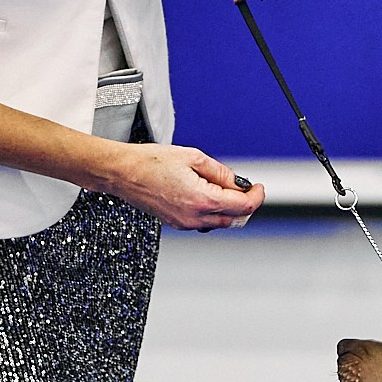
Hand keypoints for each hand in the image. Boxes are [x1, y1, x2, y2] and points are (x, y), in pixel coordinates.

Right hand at [95, 143, 263, 231]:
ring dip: (230, 209)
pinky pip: (204, 223)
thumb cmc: (150, 162)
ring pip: (220, 223)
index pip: (243, 206)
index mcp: (202, 199)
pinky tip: (207, 195)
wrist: (123, 173)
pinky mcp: (177, 223)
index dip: (256, 196)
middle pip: (235, 219)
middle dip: (245, 204)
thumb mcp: (193, 157)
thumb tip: (236, 181)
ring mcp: (185, 223)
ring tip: (223, 188)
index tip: (258, 187)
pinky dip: (213, 212)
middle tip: (245, 188)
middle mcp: (195, 217)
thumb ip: (220, 171)